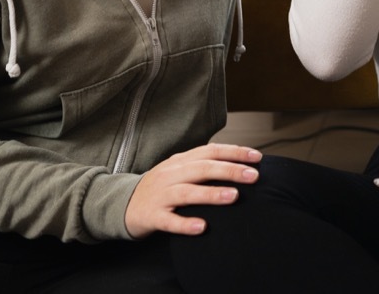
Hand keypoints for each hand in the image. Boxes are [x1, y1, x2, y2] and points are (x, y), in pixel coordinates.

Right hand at [124, 143, 261, 237]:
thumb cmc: (161, 187)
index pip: (211, 151)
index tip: (257, 157)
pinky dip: (185, 223)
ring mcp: (160, 195)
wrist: (121, 204)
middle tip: (254, 176)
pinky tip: (202, 227)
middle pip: (202, 168)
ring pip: (187, 192)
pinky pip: (169, 221)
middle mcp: (171, 175)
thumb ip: (204, 164)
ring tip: (233, 196)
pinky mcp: (151, 216)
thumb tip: (241, 162)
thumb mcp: (180, 170)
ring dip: (211, 194)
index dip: (235, 152)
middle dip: (230, 170)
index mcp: (181, 161)